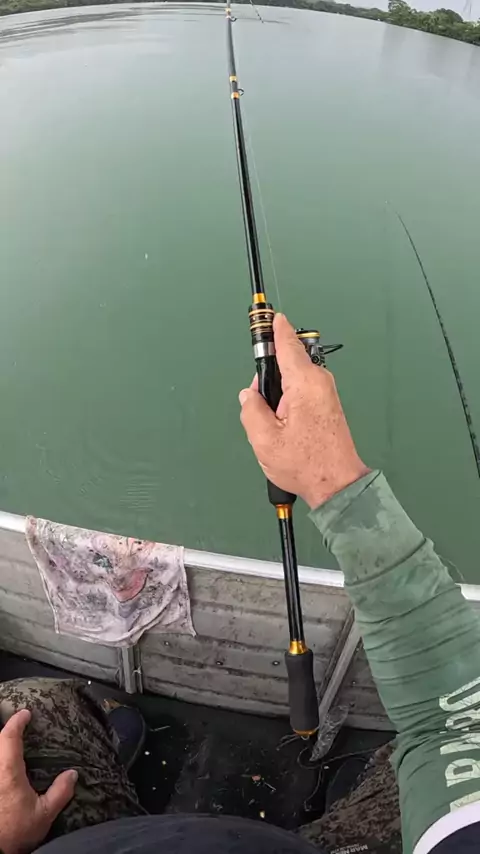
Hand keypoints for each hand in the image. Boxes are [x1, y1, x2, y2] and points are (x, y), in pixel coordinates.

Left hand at [0, 709, 76, 853]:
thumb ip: (60, 792)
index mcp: (8, 773)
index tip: (26, 713)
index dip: (16, 722)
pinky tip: (7, 765)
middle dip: (5, 731)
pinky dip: (1, 759)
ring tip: (12, 743)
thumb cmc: (15, 833)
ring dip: (2, 746)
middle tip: (18, 725)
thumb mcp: (44, 815)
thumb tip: (73, 774)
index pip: (9, 737)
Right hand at [239, 313, 368, 508]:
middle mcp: (319, 382)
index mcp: (304, 383)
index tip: (269, 315)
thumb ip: (250, 409)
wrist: (337, 484)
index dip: (274, 328)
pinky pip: (301, 391)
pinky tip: (284, 427)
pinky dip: (288, 401)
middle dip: (268, 377)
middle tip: (260, 407)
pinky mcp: (328, 404)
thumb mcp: (264, 439)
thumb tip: (249, 395)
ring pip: (293, 378)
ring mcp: (326, 392)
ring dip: (277, 394)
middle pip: (287, 361)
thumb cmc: (306, 464)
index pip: (287, 344)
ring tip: (274, 426)